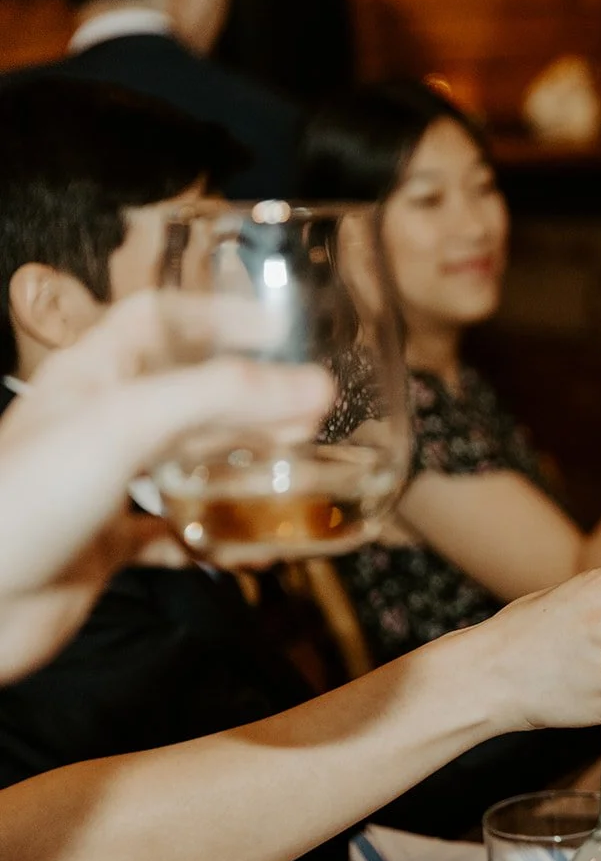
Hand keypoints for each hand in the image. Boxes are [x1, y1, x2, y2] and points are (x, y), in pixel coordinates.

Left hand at [0, 293, 332, 681]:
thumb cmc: (21, 503)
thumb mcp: (125, 424)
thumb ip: (220, 397)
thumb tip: (312, 384)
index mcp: (91, 377)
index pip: (157, 319)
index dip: (216, 314)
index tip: (278, 329)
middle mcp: (98, 424)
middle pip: (188, 392)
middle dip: (251, 399)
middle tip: (308, 412)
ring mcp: (104, 484)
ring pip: (187, 463)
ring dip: (241, 466)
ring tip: (294, 470)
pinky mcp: (107, 543)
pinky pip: (177, 534)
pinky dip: (216, 539)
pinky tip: (248, 547)